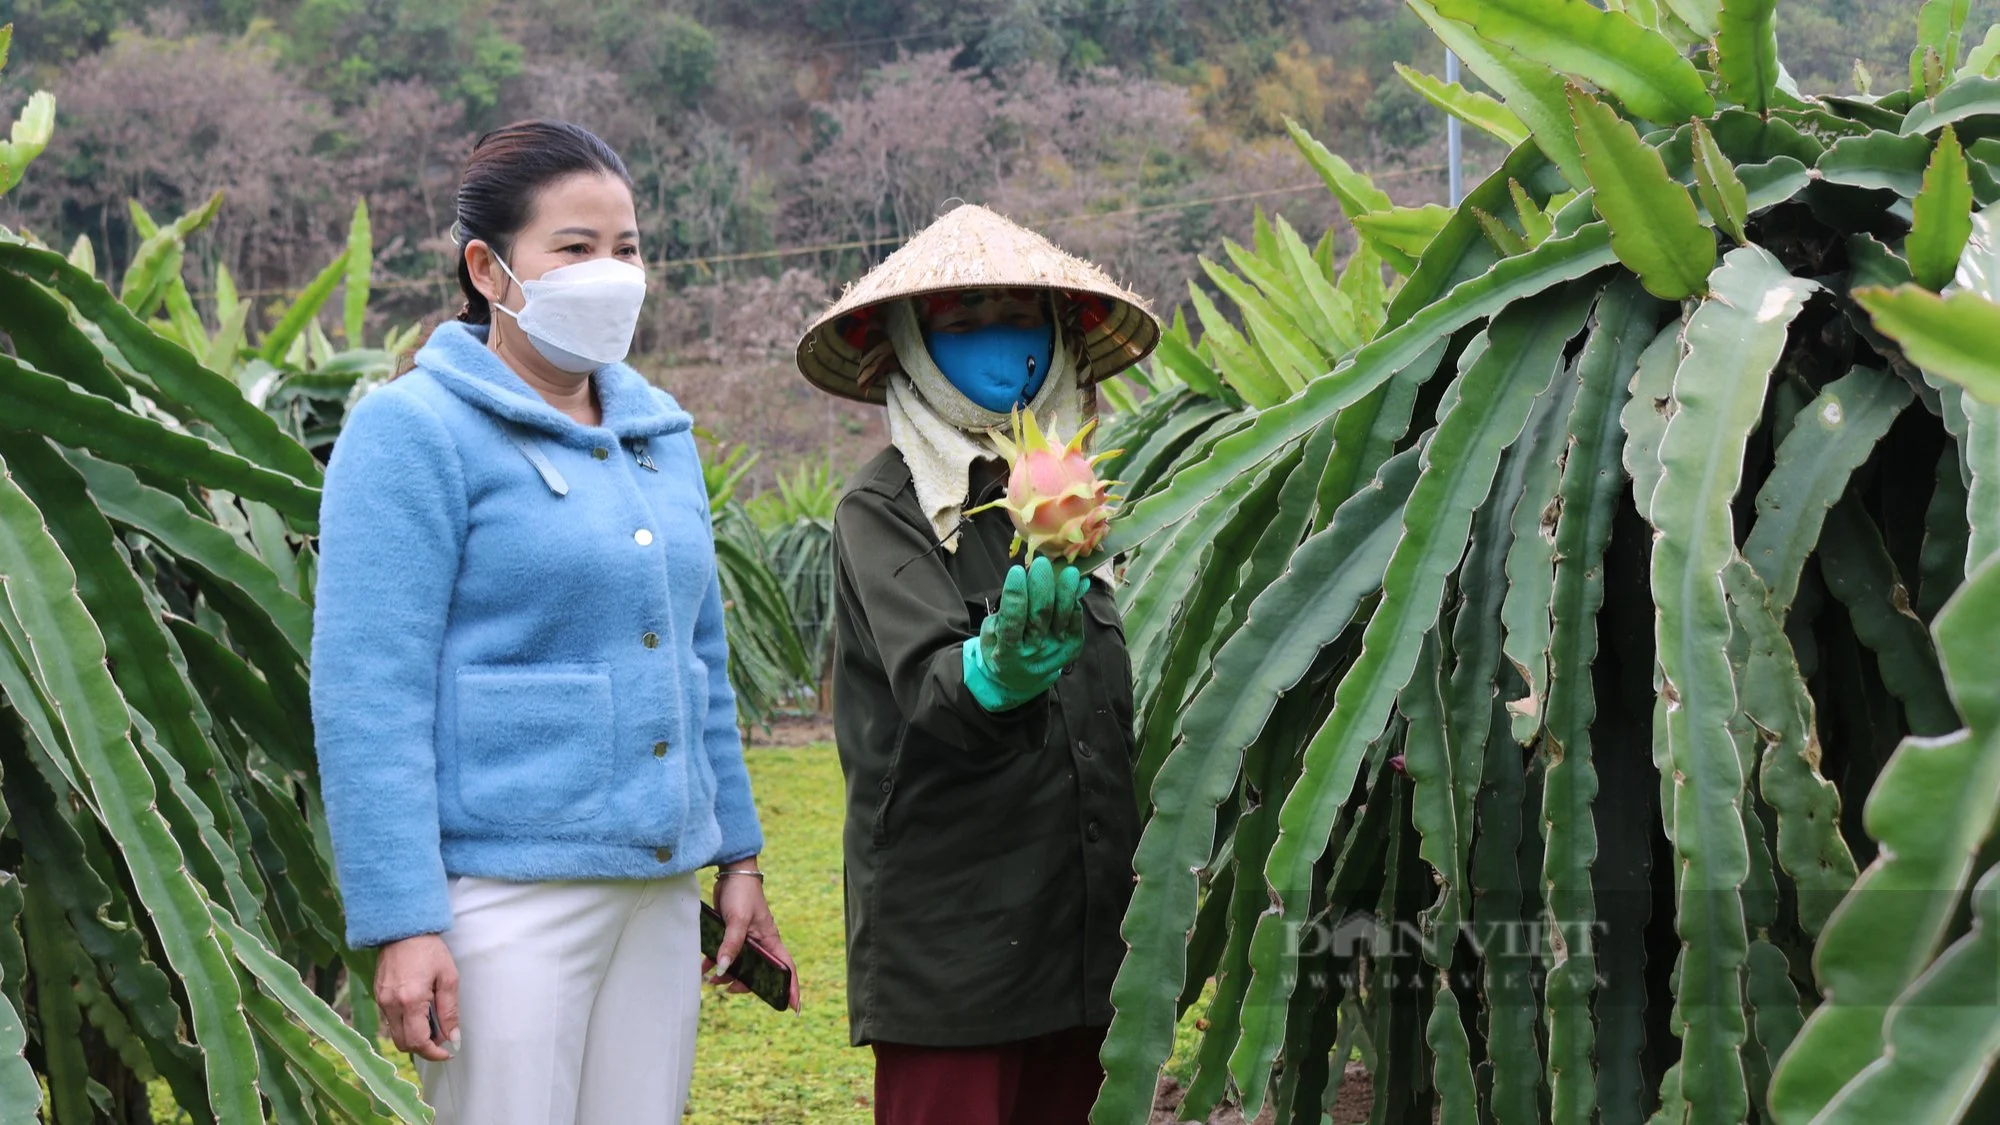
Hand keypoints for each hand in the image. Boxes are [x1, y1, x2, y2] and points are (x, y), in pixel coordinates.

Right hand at [375, 934, 458, 1061]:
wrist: (402, 929)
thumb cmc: (429, 950)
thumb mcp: (448, 978)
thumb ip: (450, 1011)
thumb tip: (453, 1037)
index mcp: (410, 1000)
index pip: (418, 1042)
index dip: (433, 1053)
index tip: (447, 1053)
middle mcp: (391, 1005)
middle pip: (403, 1043)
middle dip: (424, 1047)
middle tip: (442, 1037)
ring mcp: (381, 1001)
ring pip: (396, 1034)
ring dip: (414, 1035)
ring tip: (432, 1019)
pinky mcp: (377, 996)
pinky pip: (391, 1021)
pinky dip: (405, 1023)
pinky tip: (419, 1010)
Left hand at [706, 862, 799, 1010]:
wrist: (730, 872)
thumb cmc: (743, 893)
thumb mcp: (738, 920)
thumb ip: (731, 944)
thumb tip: (721, 969)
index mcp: (771, 941)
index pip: (787, 968)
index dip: (792, 989)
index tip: (793, 1009)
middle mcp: (761, 943)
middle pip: (759, 973)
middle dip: (745, 985)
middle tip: (728, 990)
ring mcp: (746, 940)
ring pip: (740, 966)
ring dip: (726, 974)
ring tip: (709, 979)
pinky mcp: (732, 935)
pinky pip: (725, 955)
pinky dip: (715, 962)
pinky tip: (703, 966)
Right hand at [964, 557, 1086, 710]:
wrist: (1019, 679)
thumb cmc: (1000, 647)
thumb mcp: (991, 633)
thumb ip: (1006, 610)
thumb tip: (1021, 576)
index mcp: (1007, 652)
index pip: (1012, 622)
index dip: (1015, 596)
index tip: (1016, 571)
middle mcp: (1033, 654)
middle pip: (1040, 616)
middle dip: (1041, 587)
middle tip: (1041, 564)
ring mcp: (1054, 653)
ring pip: (1062, 619)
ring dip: (1066, 593)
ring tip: (1069, 572)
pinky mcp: (1071, 649)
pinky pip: (1076, 624)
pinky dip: (1076, 603)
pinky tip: (1076, 586)